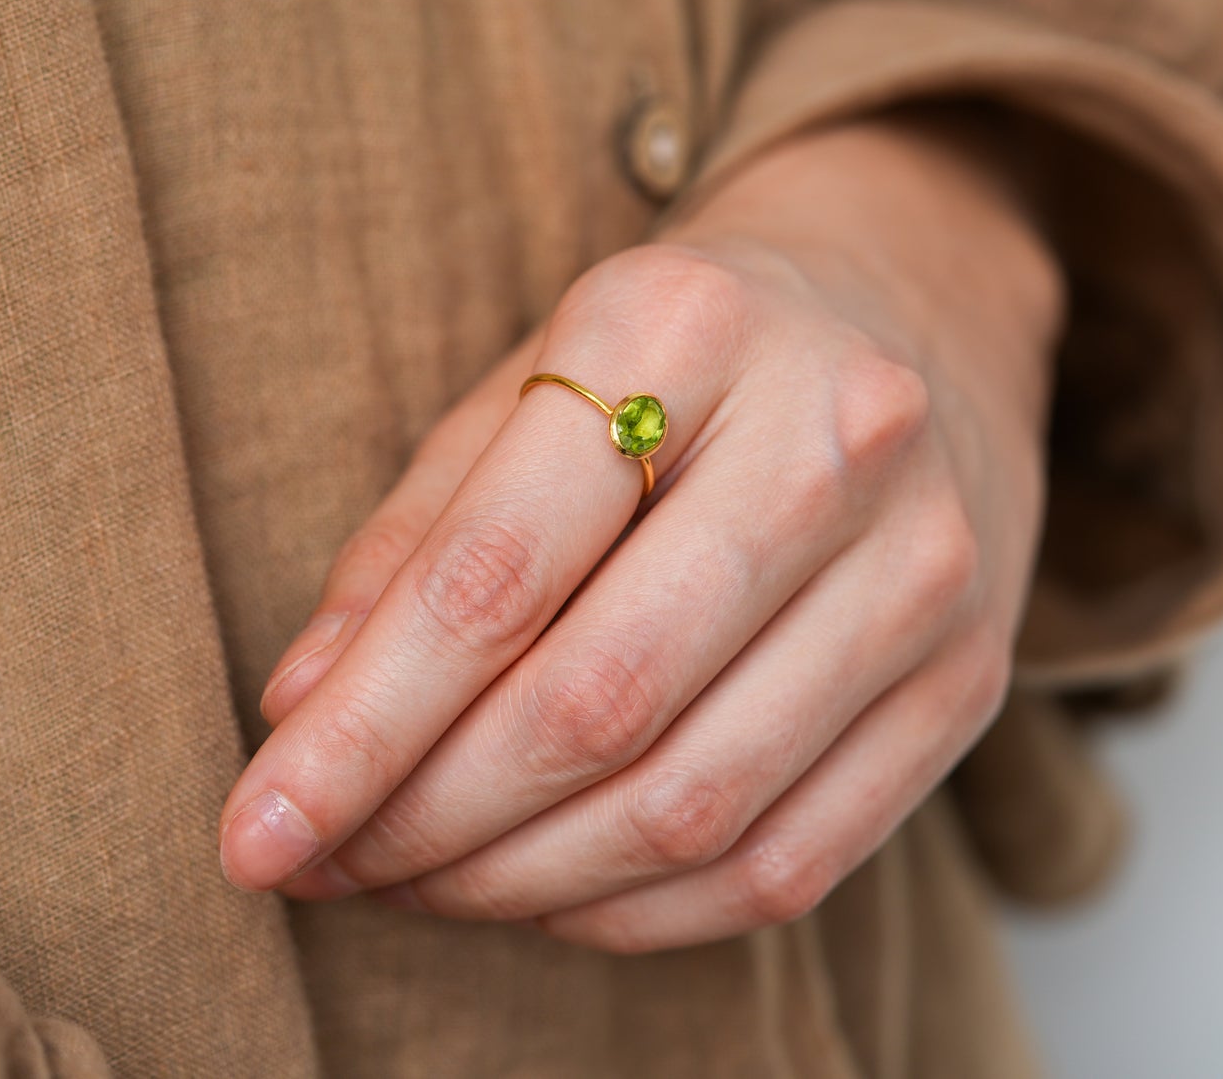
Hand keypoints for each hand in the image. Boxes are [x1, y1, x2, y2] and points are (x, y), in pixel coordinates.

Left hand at [218, 112, 1062, 952]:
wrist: (913, 309)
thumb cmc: (683, 356)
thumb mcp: (527, 383)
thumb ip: (413, 543)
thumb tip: (303, 718)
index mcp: (683, 327)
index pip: (494, 577)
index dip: (358, 734)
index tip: (254, 834)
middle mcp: (832, 438)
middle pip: (596, 706)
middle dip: (428, 825)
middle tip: (332, 865)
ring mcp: (925, 570)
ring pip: (692, 808)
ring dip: (520, 885)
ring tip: (421, 883)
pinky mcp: (969, 681)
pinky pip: (785, 865)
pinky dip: (639, 913)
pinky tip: (550, 892)